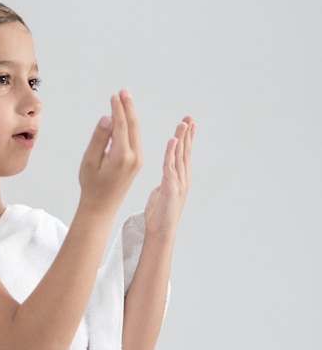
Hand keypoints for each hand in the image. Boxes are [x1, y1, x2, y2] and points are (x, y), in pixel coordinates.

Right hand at [79, 89, 141, 214]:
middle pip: (132, 125)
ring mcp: (138, 160)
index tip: (114, 95)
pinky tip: (125, 118)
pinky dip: (130, 126)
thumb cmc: (91, 185)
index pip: (121, 125)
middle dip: (127, 107)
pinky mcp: (137, 162)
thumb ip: (99, 138)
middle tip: (123, 91)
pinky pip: (135, 139)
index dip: (118, 109)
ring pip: (135, 131)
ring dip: (130, 115)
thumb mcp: (89, 161)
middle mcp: (134, 157)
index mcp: (121, 156)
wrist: (101, 207)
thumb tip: (107, 118)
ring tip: (124, 99)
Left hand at [144, 116, 194, 240]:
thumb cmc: (160, 214)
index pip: (184, 154)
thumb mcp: (163, 192)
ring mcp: (178, 183)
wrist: (160, 232)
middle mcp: (182, 178)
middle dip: (187, 133)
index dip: (187, 138)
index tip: (188, 123)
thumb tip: (167, 174)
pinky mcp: (170, 188)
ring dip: (181, 139)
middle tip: (189, 117)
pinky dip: (171, 153)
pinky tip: (172, 141)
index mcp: (180, 178)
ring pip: (180, 156)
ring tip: (183, 123)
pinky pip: (170, 166)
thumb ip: (167, 181)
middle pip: (185, 151)